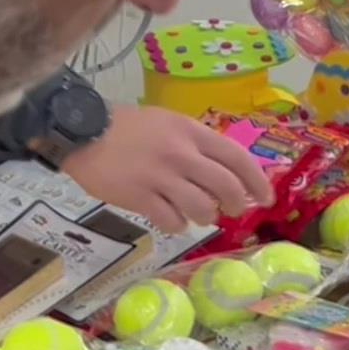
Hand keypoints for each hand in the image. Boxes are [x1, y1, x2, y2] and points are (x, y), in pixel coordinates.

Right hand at [60, 104, 274, 233]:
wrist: (82, 131)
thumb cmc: (129, 128)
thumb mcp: (169, 124)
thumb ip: (197, 145)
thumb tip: (229, 173)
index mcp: (191, 132)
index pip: (237, 159)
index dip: (258, 181)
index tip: (266, 198)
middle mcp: (181, 154)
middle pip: (227, 188)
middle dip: (237, 205)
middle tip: (233, 211)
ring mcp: (160, 177)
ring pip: (202, 209)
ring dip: (206, 217)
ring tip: (197, 214)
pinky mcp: (139, 197)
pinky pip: (172, 222)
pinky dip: (177, 225)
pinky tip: (171, 218)